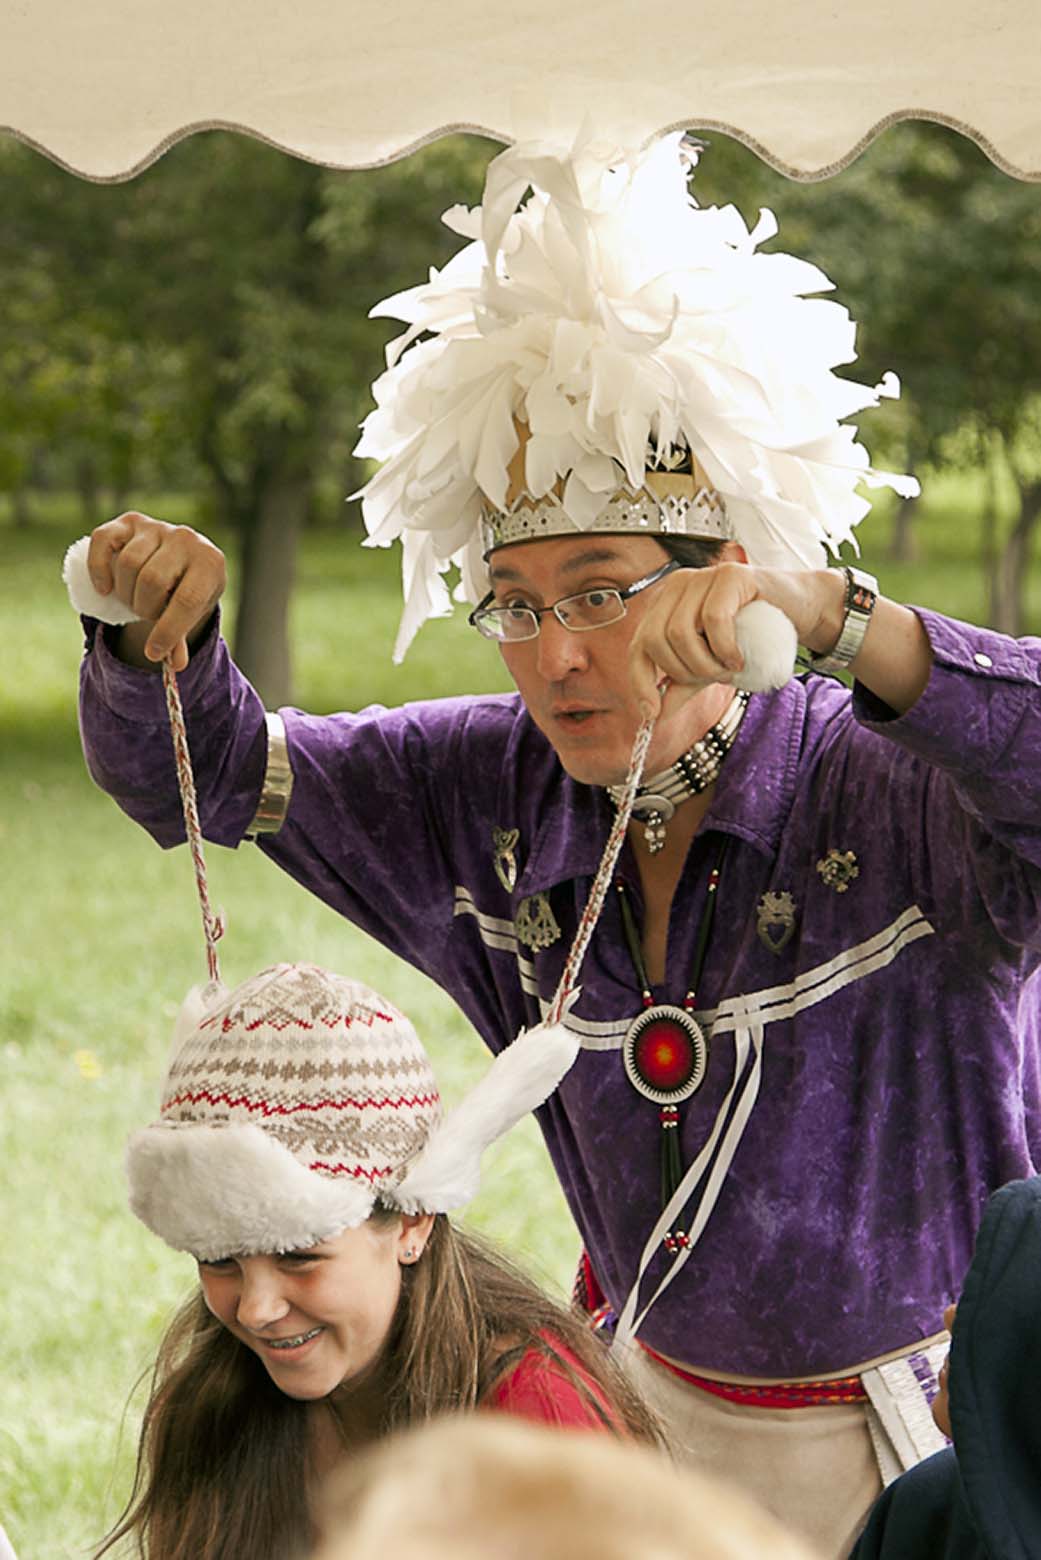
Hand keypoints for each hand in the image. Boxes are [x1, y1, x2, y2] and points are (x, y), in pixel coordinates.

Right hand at [87, 513, 226, 670]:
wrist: (185, 558)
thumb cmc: (189, 589)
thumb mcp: (191, 612)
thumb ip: (180, 636)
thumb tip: (174, 666)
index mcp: (210, 563)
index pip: (186, 600)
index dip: (167, 631)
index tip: (154, 653)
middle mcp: (186, 538)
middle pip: (152, 581)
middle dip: (144, 608)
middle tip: (147, 614)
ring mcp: (157, 527)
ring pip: (129, 564)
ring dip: (125, 592)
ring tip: (134, 599)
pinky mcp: (130, 521)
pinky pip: (103, 540)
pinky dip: (99, 568)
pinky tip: (104, 588)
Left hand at [629, 562, 761, 718]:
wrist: (798, 611)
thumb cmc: (751, 635)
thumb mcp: (711, 664)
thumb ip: (683, 685)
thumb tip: (655, 715)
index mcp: (665, 605)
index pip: (638, 645)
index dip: (640, 682)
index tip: (651, 713)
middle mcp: (677, 586)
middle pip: (655, 640)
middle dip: (683, 671)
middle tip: (715, 678)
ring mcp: (702, 576)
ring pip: (680, 631)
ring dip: (705, 663)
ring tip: (730, 669)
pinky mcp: (730, 575)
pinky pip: (713, 618)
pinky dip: (723, 647)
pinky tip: (738, 659)